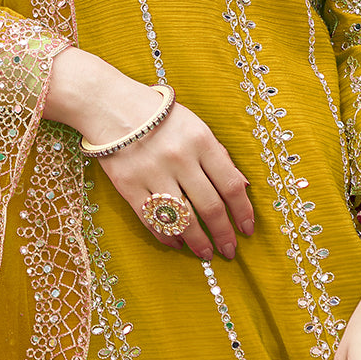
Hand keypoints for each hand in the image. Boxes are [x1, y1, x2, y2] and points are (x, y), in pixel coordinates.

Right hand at [99, 99, 253, 259]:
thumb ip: (218, 156)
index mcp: (201, 140)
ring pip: (183, 219)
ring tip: (207, 253)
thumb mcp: (196, 126)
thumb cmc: (160, 116)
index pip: (230, 184)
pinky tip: (177, 243)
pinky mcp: (128, 186)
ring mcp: (152, 173)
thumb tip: (241, 187)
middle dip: (223, 234)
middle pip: (210, 206)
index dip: (242, 212)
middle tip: (230, 251)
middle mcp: (179, 158)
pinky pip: (152, 220)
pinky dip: (167, 236)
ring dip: (198, 242)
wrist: (111, 106)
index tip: (248, 229)